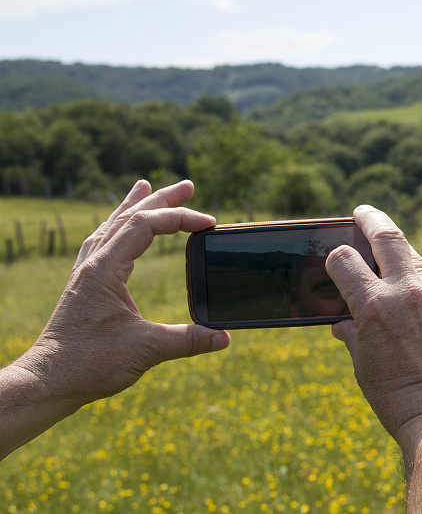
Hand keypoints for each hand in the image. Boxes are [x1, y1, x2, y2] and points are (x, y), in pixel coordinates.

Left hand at [13, 180, 230, 404]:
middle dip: (161, 199)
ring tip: (145, 187)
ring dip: (134, 205)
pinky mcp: (83, 286)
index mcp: (105, 269)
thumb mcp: (147, 350)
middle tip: (188, 186)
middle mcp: (93, 264)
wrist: (49, 382)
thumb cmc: (90, 364)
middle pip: (128, 216)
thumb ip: (188, 340)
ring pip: (111, 225)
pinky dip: (116, 227)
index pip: (146, 226)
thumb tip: (225, 337)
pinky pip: (100, 242)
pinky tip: (118, 229)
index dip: (181, 219)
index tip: (209, 225)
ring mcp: (85, 273)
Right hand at [325, 205, 421, 452]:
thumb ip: (352, 335)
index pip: (345, 259)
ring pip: (418, 261)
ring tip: (397, 270)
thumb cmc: (397, 398)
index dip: (337, 257)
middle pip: (388, 236)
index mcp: (373, 307)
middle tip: (363, 213)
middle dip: (371, 218)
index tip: (338, 258)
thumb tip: (340, 323)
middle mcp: (407, 292)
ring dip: (403, 261)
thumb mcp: (364, 366)